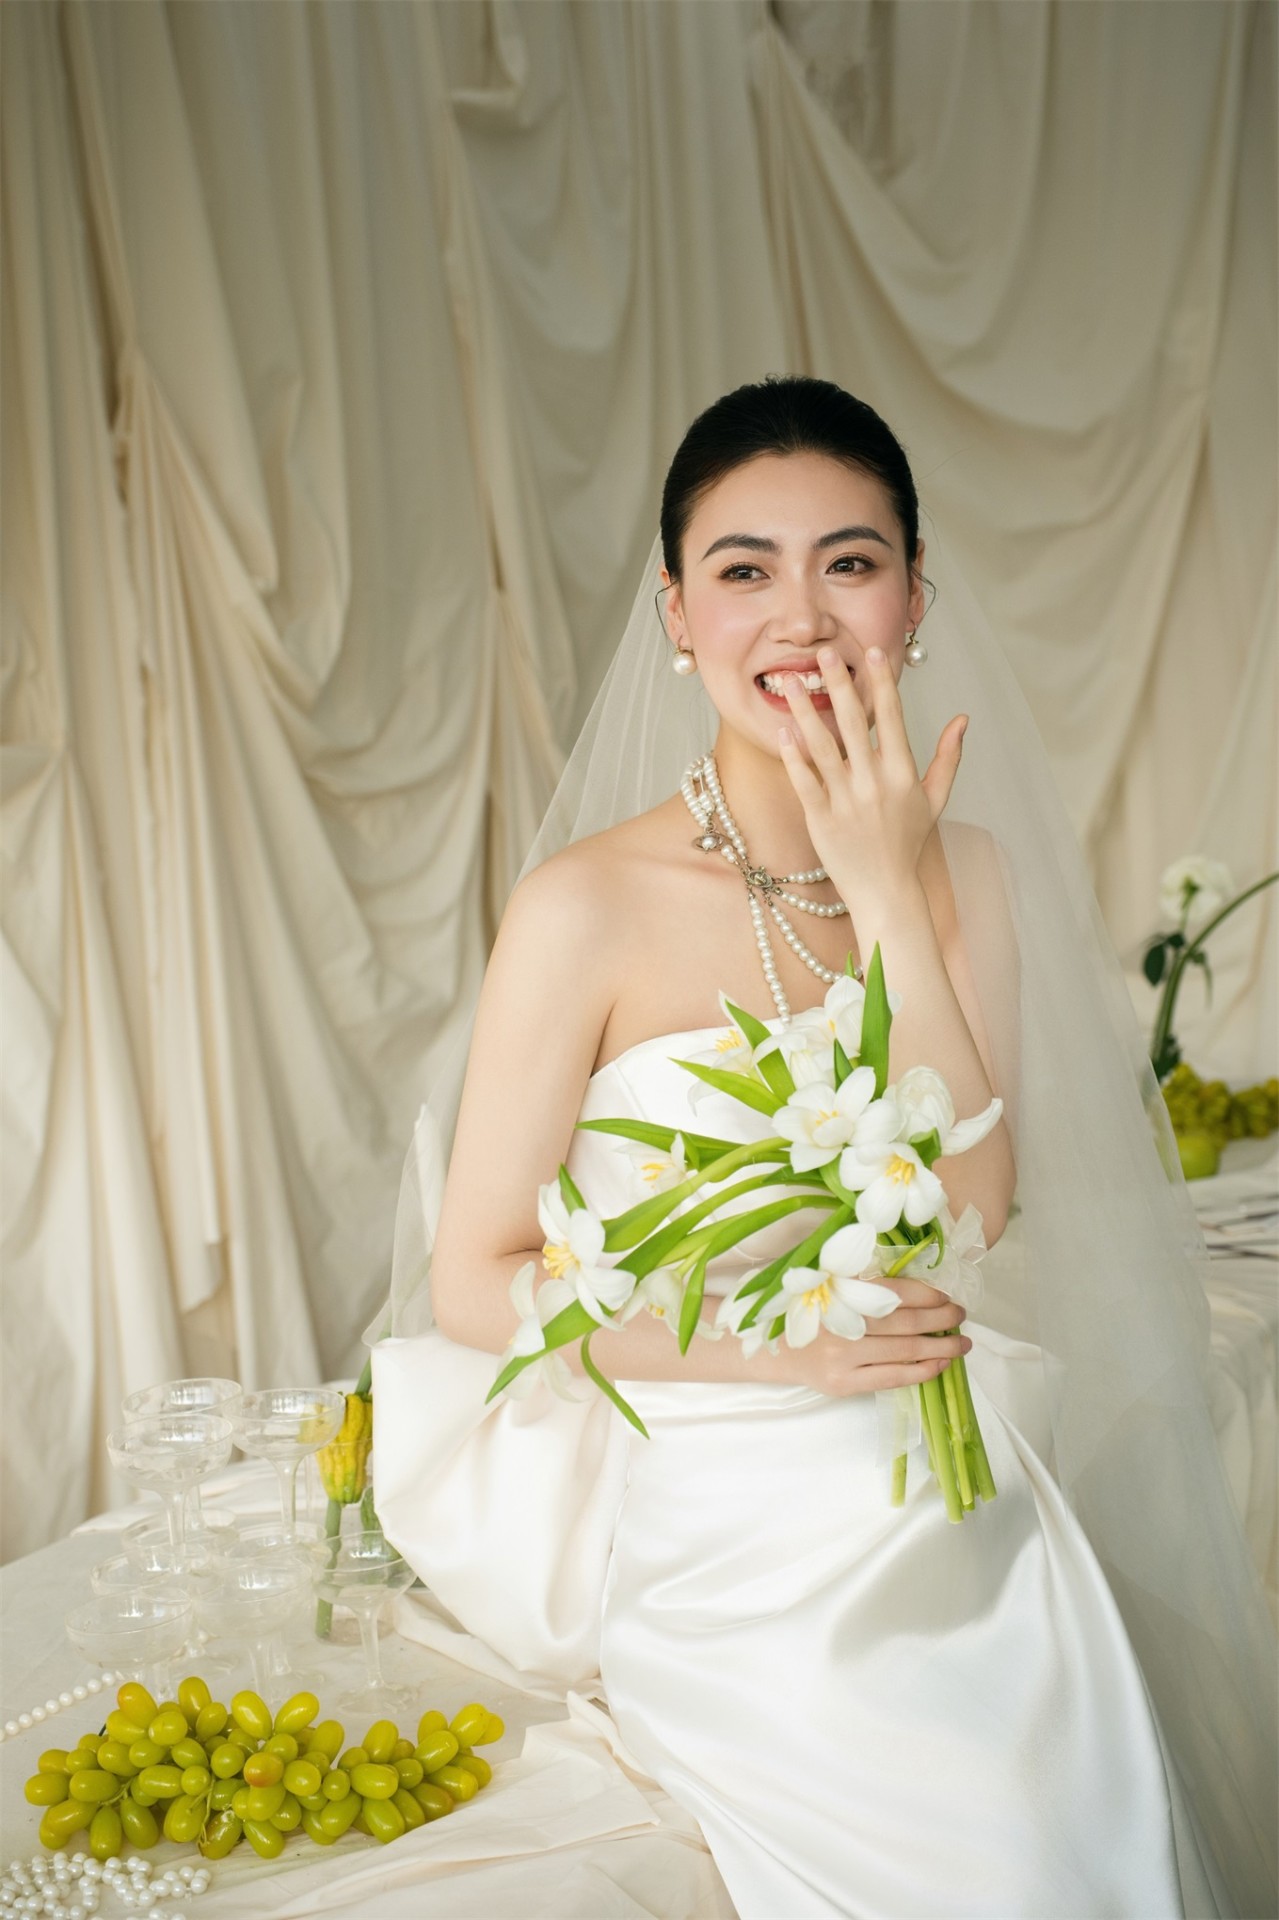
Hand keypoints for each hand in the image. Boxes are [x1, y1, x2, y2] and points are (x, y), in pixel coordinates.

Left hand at [778, 645, 966, 902]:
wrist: (885, 891)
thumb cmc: (907, 843)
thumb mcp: (935, 799)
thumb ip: (948, 757)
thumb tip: (963, 718)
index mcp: (902, 773)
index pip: (890, 718)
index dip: (881, 684)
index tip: (871, 653)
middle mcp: (874, 783)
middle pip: (852, 723)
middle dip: (837, 684)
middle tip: (823, 652)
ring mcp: (846, 801)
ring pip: (821, 746)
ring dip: (803, 711)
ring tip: (789, 681)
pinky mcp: (821, 819)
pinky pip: (804, 781)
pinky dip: (793, 755)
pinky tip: (781, 730)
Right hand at [782, 1276, 970, 1396]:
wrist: (774, 1351)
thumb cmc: (810, 1313)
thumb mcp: (829, 1286)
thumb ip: (864, 1280)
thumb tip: (919, 1283)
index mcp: (838, 1292)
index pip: (894, 1291)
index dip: (926, 1294)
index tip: (946, 1296)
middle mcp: (842, 1323)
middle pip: (905, 1321)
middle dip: (941, 1318)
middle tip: (961, 1315)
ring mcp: (843, 1356)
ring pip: (904, 1350)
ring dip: (941, 1346)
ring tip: (962, 1343)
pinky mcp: (844, 1383)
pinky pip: (893, 1378)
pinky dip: (922, 1371)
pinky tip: (940, 1365)